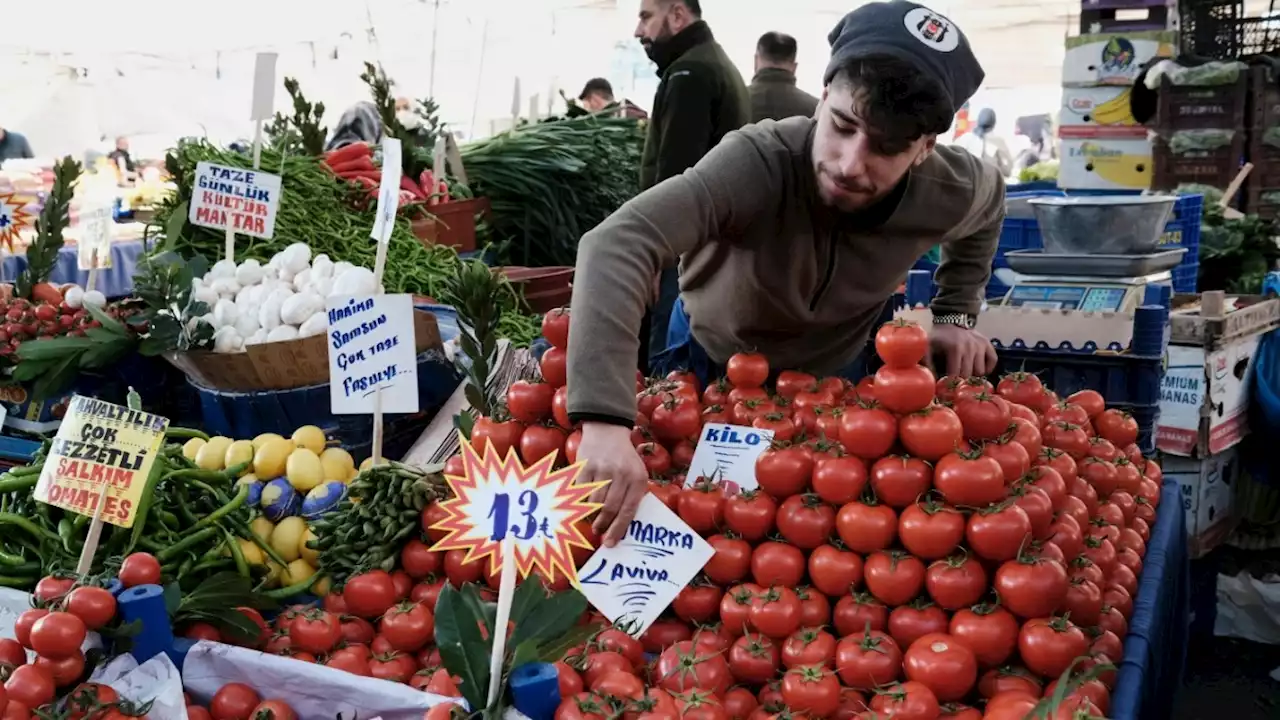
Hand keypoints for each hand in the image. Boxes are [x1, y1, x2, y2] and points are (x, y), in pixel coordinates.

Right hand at [577, 422, 648, 546]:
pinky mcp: (586, 465)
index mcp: (638, 478)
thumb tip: (621, 526)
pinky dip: (581, 501)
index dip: (618, 529)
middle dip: (603, 525)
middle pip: (610, 508)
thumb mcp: (637, 473)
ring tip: (591, 520)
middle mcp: (621, 473)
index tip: (610, 542)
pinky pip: (581, 491)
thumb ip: (633, 496)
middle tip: (598, 532)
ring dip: (591, 516)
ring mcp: (602, 469)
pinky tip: (582, 505)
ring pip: (594, 502)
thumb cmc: (624, 458)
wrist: (608, 430)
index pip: (628, 510)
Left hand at [931, 323, 997, 378]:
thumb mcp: (928, 347)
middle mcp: (970, 347)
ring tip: (965, 371)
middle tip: (956, 379)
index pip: (956, 374)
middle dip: (961, 379)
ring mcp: (980, 345)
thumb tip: (929, 378)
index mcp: (955, 348)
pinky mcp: (988, 343)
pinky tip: (978, 368)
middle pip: (969, 374)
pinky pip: (992, 360)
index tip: (947, 384)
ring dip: (973, 374)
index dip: (951, 381)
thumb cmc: (939, 337)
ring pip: (980, 371)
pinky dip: (987, 367)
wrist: (951, 321)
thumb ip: (926, 361)